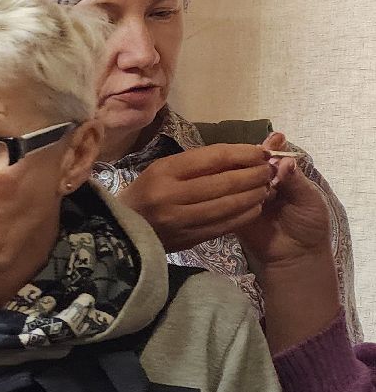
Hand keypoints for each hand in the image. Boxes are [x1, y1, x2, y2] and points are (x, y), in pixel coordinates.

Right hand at [117, 144, 272, 252]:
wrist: (121, 231)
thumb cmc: (146, 193)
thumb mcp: (164, 169)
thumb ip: (200, 164)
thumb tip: (245, 155)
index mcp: (164, 171)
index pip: (213, 158)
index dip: (243, 153)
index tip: (262, 152)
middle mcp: (170, 195)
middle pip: (225, 182)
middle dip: (255, 175)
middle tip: (271, 170)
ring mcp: (179, 220)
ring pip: (228, 205)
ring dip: (254, 195)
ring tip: (266, 187)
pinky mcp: (187, 239)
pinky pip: (225, 225)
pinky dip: (244, 214)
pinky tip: (254, 206)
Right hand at [237, 134, 331, 271]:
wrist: (296, 256)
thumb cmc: (308, 225)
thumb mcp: (308, 199)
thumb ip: (295, 180)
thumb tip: (284, 161)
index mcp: (279, 175)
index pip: (270, 157)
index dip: (269, 148)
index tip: (272, 139)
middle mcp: (259, 182)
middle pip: (249, 165)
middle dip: (254, 160)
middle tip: (260, 160)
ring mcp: (243, 197)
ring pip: (236, 179)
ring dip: (244, 177)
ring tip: (256, 182)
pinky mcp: (231, 212)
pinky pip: (227, 199)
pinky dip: (233, 194)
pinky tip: (241, 193)